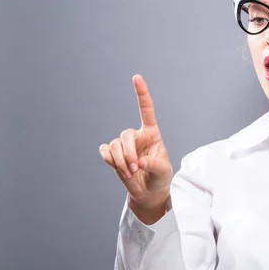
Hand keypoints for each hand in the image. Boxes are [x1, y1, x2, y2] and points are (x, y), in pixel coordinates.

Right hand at [99, 74, 172, 209]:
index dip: (141, 93)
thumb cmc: (160, 178)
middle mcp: (137, 135)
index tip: (136, 77)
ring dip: (120, 161)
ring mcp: (124, 145)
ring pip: (114, 145)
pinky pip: (105, 151)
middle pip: (125, 135)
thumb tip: (140, 162)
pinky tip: (117, 168)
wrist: (149, 192)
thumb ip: (154, 165)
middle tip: (134, 169)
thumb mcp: (163, 172)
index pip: (146, 109)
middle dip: (127, 153)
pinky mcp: (113, 154)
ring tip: (129, 173)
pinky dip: (109, 160)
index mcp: (152, 133)